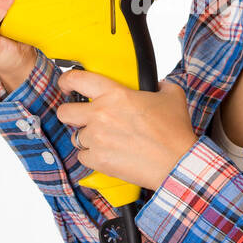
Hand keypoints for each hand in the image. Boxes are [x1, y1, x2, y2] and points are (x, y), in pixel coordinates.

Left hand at [55, 70, 196, 189]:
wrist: (177, 163)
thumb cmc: (175, 132)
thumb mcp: (172, 96)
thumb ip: (158, 85)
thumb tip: (154, 85)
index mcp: (115, 95)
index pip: (78, 80)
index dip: (67, 80)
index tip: (66, 84)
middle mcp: (101, 115)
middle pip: (65, 111)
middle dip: (70, 113)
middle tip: (81, 117)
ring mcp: (97, 139)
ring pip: (76, 137)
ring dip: (88, 138)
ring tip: (106, 140)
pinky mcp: (98, 160)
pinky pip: (83, 157)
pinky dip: (92, 156)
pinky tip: (108, 154)